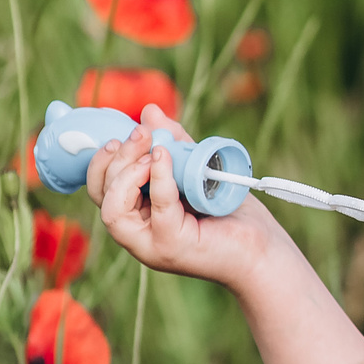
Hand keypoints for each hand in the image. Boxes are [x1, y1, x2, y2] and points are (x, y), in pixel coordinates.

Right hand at [85, 105, 275, 287]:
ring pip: (113, 209)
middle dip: (116, 159)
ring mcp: (151, 244)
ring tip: (153, 150)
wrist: (264, 251)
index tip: (127, 133)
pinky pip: (157, 207)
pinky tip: (164, 157)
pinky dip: (159, 177)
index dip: (103, 159)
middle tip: (141, 134)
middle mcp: (138, 234)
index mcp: (137, 217)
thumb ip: (175, 144)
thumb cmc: (231, 214)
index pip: (100, 189)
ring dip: (127, 173)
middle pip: (102, 195)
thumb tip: (149, 111)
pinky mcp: (172, 245)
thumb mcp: (198, 171)